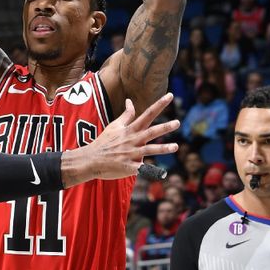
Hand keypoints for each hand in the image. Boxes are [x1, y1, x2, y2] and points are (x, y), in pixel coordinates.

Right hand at [62, 93, 178, 185]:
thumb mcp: (114, 126)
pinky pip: (142, 169)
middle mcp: (132, 140)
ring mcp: (131, 153)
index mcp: (130, 129)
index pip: (147, 114)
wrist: (91, 159)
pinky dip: (151, 171)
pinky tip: (161, 174)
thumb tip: (130, 101)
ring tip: (175, 147)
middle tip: (178, 122)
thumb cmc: (104, 142)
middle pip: (151, 132)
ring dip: (163, 148)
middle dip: (164, 127)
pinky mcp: (129, 167)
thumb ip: (126, 115)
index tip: (169, 96)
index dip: (159, 105)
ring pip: (149, 150)